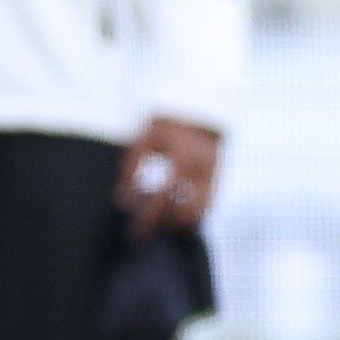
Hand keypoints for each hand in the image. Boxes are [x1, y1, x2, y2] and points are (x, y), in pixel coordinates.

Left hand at [115, 118, 222, 234]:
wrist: (197, 109)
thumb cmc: (166, 125)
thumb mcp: (144, 141)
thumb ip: (131, 169)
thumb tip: (122, 199)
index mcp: (182, 157)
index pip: (165, 197)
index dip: (150, 217)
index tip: (137, 231)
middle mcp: (201, 168)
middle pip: (189, 211)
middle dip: (168, 223)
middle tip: (150, 227)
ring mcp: (214, 173)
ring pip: (202, 211)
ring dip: (180, 220)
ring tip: (160, 219)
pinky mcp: (217, 177)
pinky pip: (206, 204)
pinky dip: (190, 211)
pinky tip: (172, 209)